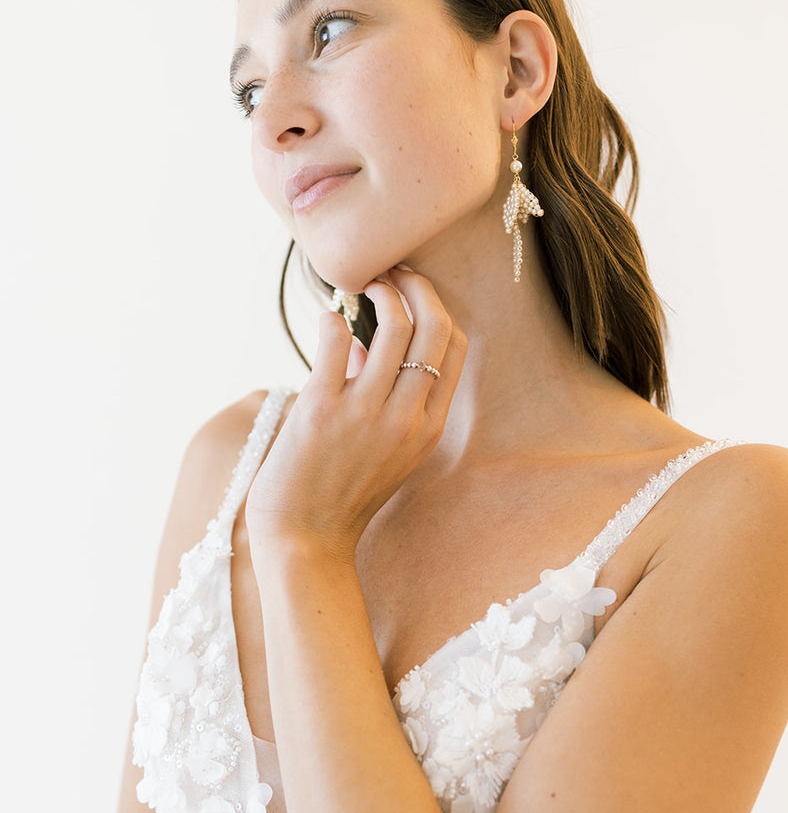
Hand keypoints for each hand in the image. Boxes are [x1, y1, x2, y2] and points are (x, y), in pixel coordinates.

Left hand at [244, 265, 466, 560]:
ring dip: (380, 291)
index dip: (439, 307)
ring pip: (394, 326)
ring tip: (363, 284)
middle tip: (393, 272)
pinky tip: (327, 319)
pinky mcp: (322, 409)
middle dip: (417, 286)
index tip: (417, 290)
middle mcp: (405, 418)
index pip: (455, 347)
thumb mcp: (384, 451)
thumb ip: (386, 399)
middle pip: (434, 327)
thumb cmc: (342, 495)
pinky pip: (336, 340)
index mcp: (428, 427)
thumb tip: (368, 342)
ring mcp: (366, 414)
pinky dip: (333, 318)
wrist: (307, 540)